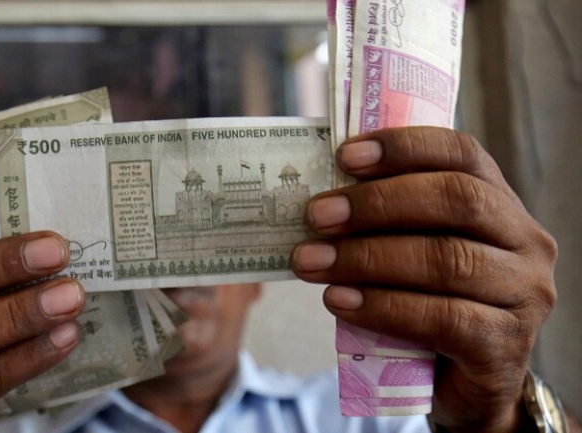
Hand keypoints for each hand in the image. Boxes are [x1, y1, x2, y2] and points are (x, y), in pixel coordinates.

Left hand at [291, 127, 557, 432]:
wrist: (460, 381)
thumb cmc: (427, 302)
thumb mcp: (412, 250)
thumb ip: (387, 221)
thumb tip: (319, 200)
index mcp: (500, 204)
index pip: (461, 154)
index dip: (403, 148)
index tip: (344, 155)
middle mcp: (525, 241)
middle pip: (455, 201)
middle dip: (377, 203)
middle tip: (317, 215)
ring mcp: (524, 295)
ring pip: (446, 260)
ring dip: (367, 258)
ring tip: (311, 262)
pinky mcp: (506, 345)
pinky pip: (442, 318)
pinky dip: (382, 307)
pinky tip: (338, 301)